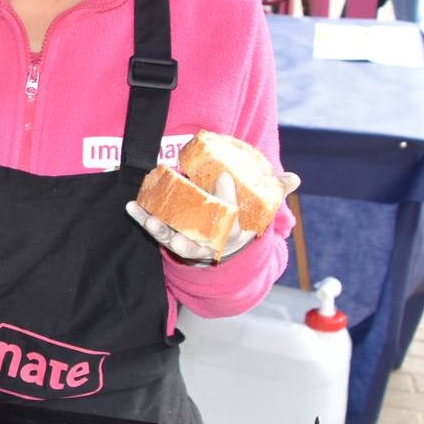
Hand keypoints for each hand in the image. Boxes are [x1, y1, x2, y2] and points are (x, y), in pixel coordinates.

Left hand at [126, 170, 299, 262]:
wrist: (223, 246)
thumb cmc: (241, 221)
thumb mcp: (260, 209)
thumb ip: (274, 192)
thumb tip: (293, 178)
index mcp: (233, 233)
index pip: (231, 219)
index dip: (228, 198)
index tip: (221, 176)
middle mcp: (209, 242)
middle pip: (199, 241)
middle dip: (188, 234)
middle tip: (179, 225)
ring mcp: (188, 241)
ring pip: (173, 241)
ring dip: (159, 230)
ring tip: (149, 220)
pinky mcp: (170, 236)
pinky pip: (154, 230)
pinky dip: (142, 218)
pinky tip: (131, 206)